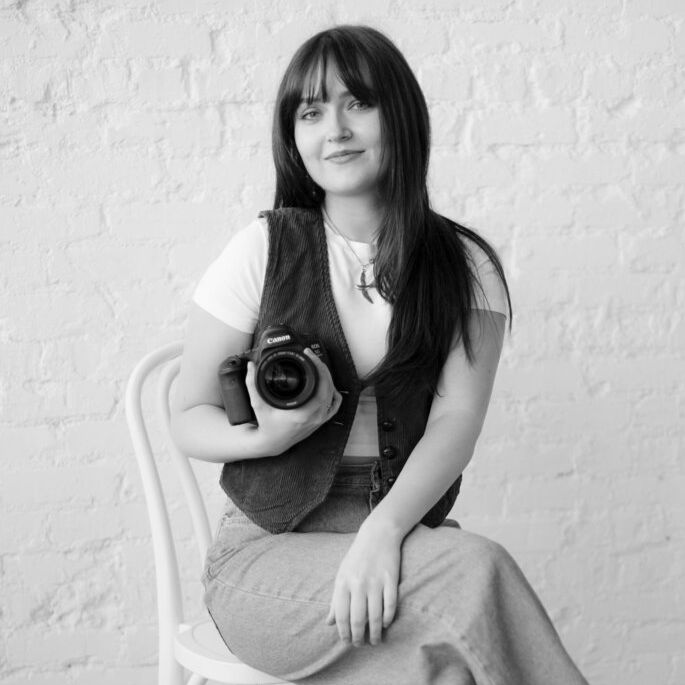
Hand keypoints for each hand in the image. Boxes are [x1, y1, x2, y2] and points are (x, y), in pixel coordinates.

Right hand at [246, 348, 341, 453]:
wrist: (272, 443)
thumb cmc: (267, 425)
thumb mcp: (258, 404)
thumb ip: (252, 384)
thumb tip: (251, 366)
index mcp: (302, 413)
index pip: (320, 386)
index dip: (318, 368)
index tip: (309, 356)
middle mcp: (314, 417)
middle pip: (329, 387)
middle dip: (323, 369)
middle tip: (312, 358)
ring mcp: (319, 420)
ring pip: (332, 395)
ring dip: (328, 379)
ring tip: (318, 367)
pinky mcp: (320, 421)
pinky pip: (334, 406)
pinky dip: (333, 394)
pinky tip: (327, 385)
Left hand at [326, 522, 401, 646]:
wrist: (378, 534)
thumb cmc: (357, 557)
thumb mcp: (342, 575)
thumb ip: (336, 600)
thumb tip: (329, 623)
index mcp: (343, 582)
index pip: (341, 616)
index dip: (344, 633)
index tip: (347, 642)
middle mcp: (358, 583)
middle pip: (358, 619)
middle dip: (358, 637)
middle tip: (360, 645)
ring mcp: (375, 581)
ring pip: (375, 616)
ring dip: (374, 633)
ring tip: (374, 641)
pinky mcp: (391, 579)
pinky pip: (390, 605)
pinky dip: (388, 618)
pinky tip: (385, 624)